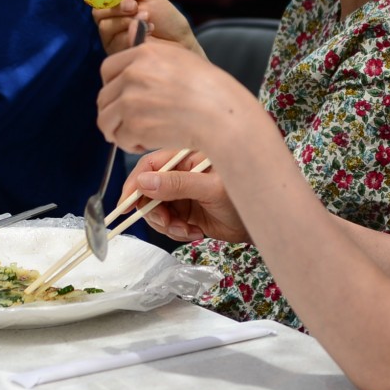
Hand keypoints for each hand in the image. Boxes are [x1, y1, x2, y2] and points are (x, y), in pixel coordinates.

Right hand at [92, 0, 202, 56]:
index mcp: (117, 5)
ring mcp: (114, 38)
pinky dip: (131, 32)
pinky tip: (149, 30)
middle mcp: (112, 21)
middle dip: (116, 5)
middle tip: (135, 6)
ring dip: (125, 20)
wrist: (182, 43)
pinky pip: (115, 40)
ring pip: (104, 25)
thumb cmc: (168, 20)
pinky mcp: (119, 53)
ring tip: (147, 18)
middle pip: (97, 10)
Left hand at [97, 38, 261, 155]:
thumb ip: (151, 52)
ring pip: (105, 120)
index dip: (112, 87)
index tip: (121, 98)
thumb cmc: (209, 88)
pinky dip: (132, 145)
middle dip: (114, 112)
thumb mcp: (180, 57)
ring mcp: (130, 101)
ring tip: (137, 136)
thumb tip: (130, 28)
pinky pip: (120, 139)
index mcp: (142, 54)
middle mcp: (132, 75)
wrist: (220, 114)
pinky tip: (148, 143)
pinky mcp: (134, 126)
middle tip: (129, 123)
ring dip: (118, 131)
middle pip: (104, 97)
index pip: (107, 69)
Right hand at [121, 149, 248, 243]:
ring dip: (167, 225)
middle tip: (168, 223)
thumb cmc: (246, 195)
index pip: (150, 165)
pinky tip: (195, 232)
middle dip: (153, 211)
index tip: (126, 205)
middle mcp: (181, 173)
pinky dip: (176, 232)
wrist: (263, 222)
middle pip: (149, 190)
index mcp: (186, 157)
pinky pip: (168, 224)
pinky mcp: (186, 212)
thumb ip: (178, 184)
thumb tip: (144, 182)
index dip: (134, 184)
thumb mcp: (211, 188)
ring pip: (156, 210)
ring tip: (187, 230)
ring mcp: (183, 193)